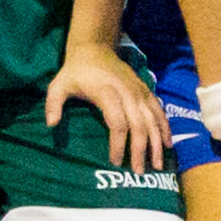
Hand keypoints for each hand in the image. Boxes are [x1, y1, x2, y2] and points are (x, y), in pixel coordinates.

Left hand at [45, 40, 168, 171]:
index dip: (118, 144)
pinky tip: (168, 144)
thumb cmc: (76, 71)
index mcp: (107, 93)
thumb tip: (51, 124)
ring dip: (157, 143)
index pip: (118, 123)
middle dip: (141, 150)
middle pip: (139, 125)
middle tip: (139, 173)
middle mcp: (128, 93)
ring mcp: (139, 91)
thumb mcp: (59, 85)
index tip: (115, 162)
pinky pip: (159, 111)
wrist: (95, 48)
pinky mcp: (146, 90)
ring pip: (153, 120)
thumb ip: (53, 104)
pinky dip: (165, 128)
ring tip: (157, 164)